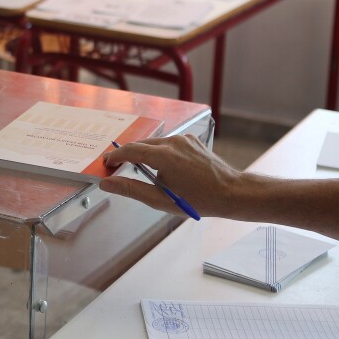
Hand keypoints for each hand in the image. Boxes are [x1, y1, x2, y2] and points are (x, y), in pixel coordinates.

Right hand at [100, 134, 250, 217]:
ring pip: (155, 143)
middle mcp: (173, 142)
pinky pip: (168, 143)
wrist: (231, 192)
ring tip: (142, 172)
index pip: (130, 150)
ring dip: (145, 154)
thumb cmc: (198, 200)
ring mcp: (184, 139)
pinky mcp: (192, 140)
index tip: (106, 165)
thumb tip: (107, 183)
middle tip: (117, 169)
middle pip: (141, 145)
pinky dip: (160, 152)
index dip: (114, 157)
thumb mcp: (160, 199)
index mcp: (164, 155)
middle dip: (128, 156)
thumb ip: (130, 189)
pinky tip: (164, 168)